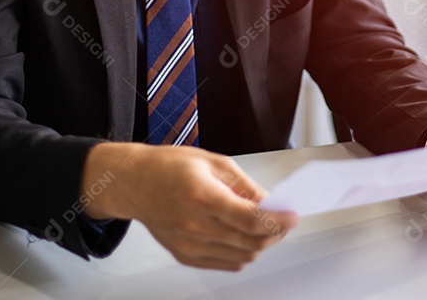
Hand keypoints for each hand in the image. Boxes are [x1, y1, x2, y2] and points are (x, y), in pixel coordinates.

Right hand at [81, 142, 298, 269]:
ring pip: (242, 256)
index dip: (278, 221)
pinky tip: (244, 236)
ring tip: (264, 226)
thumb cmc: (168, 167)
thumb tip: (270, 202)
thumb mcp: (214, 162)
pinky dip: (242, 253)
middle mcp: (194, 225)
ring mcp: (189, 245)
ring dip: (260, 243)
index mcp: (202, 196)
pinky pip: (226, 263)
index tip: (293, 216)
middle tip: (283, 220)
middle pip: (250, 242)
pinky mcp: (185, 256)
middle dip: (275, 232)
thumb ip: (245, 185)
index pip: (251, 220)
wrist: (134, 183)